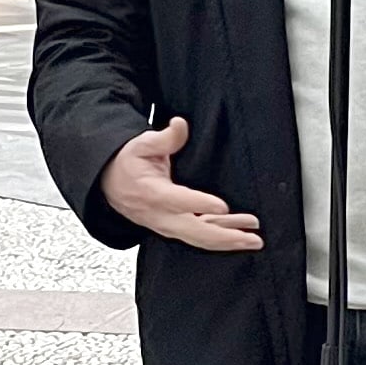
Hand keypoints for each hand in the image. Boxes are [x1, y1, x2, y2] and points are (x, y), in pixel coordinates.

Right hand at [99, 116, 262, 252]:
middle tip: (252, 237)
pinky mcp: (175, 228)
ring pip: (200, 238)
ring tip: (254, 239)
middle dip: (225, 237)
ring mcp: (168, 225)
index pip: (179, 201)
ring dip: (228, 240)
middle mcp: (161, 215)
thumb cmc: (129, 163)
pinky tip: (242, 233)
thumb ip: (164, 137)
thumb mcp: (141, 144)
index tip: (223, 206)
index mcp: (153, 193)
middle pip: (195, 231)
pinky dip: (221, 236)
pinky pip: (200, 236)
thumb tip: (180, 124)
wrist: (111, 185)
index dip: (200, 204)